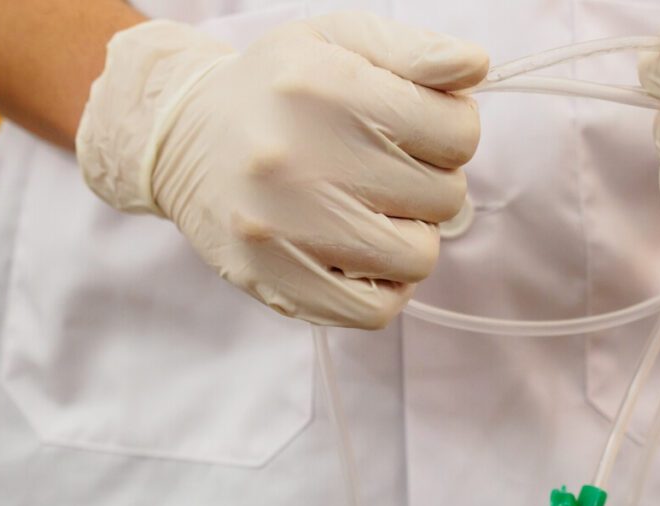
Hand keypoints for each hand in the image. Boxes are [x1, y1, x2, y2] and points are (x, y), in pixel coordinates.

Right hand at [77, 12, 487, 327]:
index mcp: (326, 88)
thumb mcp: (339, 40)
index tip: (416, 129)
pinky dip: (384, 286)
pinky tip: (362, 255)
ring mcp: (285, 229)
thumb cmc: (278, 89)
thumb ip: (415, 51)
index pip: (458, 132)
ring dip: (409, 235)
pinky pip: (374, 311)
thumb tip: (475, 66)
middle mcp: (300, 160)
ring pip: (416, 257)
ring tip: (372, 210)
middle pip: (443, 196)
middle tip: (385, 169)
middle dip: (427, 180)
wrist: (184, 138)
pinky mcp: (274, 282)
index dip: (451, 130)